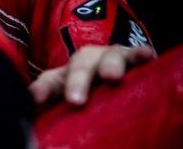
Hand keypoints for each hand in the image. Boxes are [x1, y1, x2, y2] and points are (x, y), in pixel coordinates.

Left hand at [29, 44, 155, 106]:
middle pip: (80, 65)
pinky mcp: (134, 58)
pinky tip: (146, 56)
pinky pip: (137, 54)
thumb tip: (37, 131)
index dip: (42, 88)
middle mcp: (87, 63)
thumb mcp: (68, 105)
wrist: (116, 74)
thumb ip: (56, 115)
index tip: (36, 99)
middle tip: (75, 100)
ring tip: (112, 76)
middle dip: (77, 80)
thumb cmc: (89, 97)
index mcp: (66, 76)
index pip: (51, 80)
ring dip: (109, 64)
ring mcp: (111, 58)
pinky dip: (140, 53)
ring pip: (108, 56)